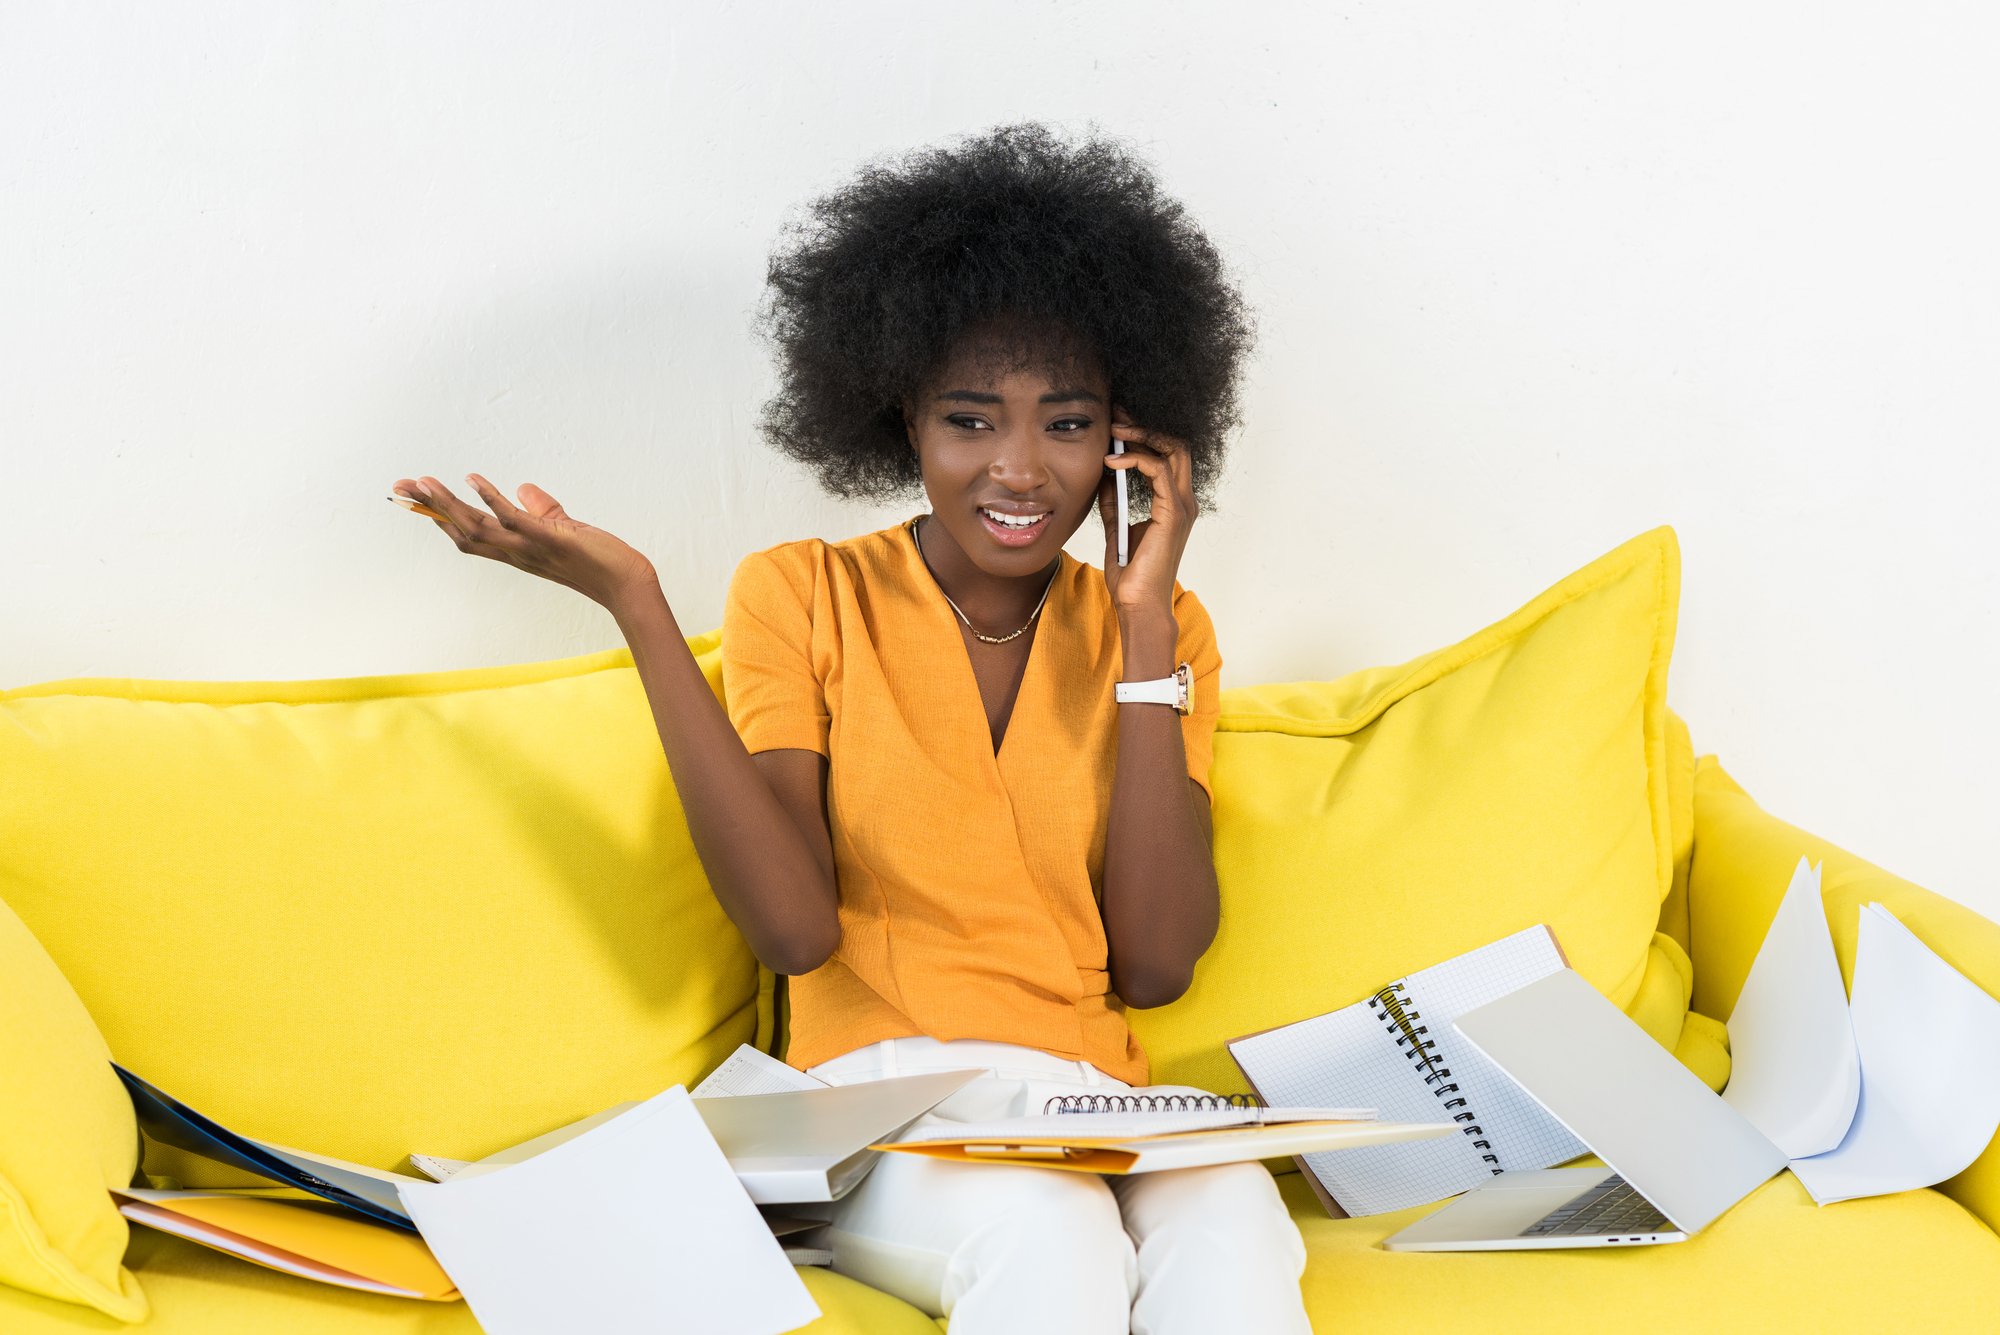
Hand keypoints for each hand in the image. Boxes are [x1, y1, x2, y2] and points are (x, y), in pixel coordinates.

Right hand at [390, 473, 657, 608]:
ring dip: (448, 504)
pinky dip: (491, 499)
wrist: (626, 582)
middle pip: (461, 531)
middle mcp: (515, 553)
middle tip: (400, 486)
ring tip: (424, 481)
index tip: (412, 498)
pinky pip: (514, 519)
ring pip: (478, 527)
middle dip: (429, 509)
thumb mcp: (562, 528)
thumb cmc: (596, 558)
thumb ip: (541, 508)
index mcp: (515, 550)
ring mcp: (530, 548)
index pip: (467, 535)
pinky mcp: (550, 539)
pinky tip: (472, 479)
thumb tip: (524, 488)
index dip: (438, 517)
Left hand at [1096, 407, 1196, 615]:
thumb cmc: (1131, 574)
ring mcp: (1181, 506)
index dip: (1145, 434)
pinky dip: (1135, 460)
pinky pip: (1158, 471)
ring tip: (1113, 432)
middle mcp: (1183, 501)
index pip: (1167, 454)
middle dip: (1145, 425)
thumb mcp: (1116, 526)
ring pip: (1172, 450)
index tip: (1118, 423)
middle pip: (1175, 445)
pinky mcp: (1172, 513)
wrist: (1137, 603)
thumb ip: (1115, 500)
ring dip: (1141, 435)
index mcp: (1173, 504)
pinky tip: (1111, 463)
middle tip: (1116, 415)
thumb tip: (1104, 475)